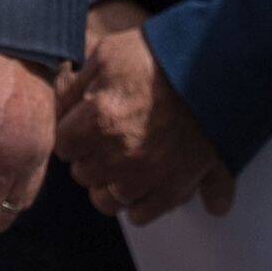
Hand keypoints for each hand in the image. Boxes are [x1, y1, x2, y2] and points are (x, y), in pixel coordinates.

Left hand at [55, 0, 226, 225]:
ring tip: (121, 164)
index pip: (63, 146)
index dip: (72, 133)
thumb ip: (74, 87)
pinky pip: (141, 214)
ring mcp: (149, 176)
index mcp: (99, 121)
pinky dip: (137, 204)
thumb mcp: (106, 55)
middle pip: (83, 174)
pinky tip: (142, 183)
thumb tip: (57, 111)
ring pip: (107, 200)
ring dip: (109, 183)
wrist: (214, 66)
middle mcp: (120, 155)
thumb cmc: (160, 57)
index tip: (84, 125)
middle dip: (90, 156)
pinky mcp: (175, 188)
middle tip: (105, 138)